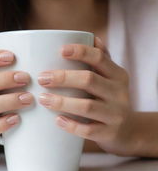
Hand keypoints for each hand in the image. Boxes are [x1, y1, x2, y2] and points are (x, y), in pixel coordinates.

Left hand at [37, 37, 133, 155]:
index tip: (60, 50)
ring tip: (43, 99)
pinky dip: (71, 125)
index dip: (80, 52)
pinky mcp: (109, 133)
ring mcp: (115, 114)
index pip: (99, 58)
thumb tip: (91, 37)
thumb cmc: (111, 99)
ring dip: (62, 102)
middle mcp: (119, 93)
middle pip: (89, 80)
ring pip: (87, 106)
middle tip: (42, 78)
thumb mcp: (111, 79)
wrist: (128, 130)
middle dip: (63, 78)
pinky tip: (57, 120)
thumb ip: (102, 59)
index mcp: (117, 75)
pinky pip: (89, 130)